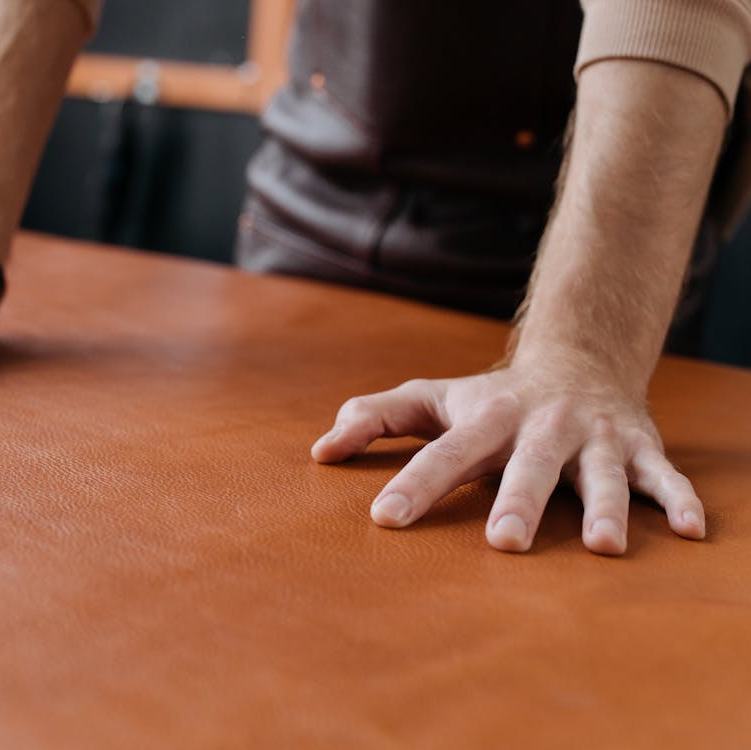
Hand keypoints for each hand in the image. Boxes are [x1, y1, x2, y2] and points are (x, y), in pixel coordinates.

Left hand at [310, 366, 705, 554]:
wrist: (577, 360)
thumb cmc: (489, 398)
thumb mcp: (433, 399)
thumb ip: (376, 418)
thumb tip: (319, 451)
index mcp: (487, 418)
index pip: (444, 453)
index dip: (415, 484)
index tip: (384, 519)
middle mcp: (541, 426)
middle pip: (528, 467)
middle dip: (518, 501)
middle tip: (503, 543)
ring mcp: (592, 437)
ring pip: (602, 474)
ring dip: (607, 507)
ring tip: (603, 547)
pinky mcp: (638, 446)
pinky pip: (663, 475)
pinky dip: (680, 499)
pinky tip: (692, 532)